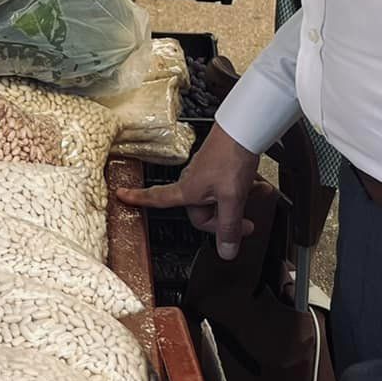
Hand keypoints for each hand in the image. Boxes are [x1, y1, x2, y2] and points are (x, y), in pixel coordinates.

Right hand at [115, 124, 258, 260]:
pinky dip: (244, 188)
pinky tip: (258, 186)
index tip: (122, 196)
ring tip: (257, 194)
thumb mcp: (232, 198)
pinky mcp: (219, 166)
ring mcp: (206, 173)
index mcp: (187, 190)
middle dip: (226, 218)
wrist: (244, 128)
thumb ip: (229, 227)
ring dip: (240, 201)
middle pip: (203, 212)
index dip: (139, 199)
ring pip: (219, 199)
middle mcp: (193, 181)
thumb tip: (226, 252)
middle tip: (247, 224)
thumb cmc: (231, 157)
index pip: (158, 198)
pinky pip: (228, 186)